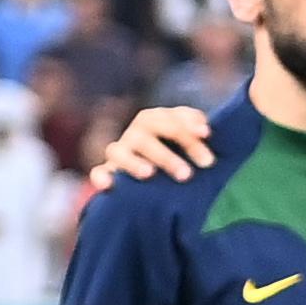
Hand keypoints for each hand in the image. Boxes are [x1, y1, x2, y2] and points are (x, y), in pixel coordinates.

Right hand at [96, 101, 216, 183]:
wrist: (159, 179)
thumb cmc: (184, 156)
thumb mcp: (193, 144)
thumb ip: (197, 134)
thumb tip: (205, 131)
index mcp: (157, 121)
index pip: (170, 119)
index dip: (187, 125)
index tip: (206, 134)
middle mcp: (137, 133)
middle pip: (147, 132)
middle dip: (168, 151)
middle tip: (188, 174)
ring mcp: (121, 152)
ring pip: (118, 151)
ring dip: (133, 162)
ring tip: (149, 174)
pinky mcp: (109, 172)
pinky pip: (98, 172)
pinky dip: (101, 177)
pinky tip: (109, 185)